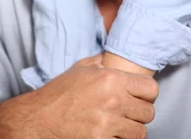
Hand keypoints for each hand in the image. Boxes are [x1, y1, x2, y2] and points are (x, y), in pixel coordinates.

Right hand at [0, 54, 157, 137]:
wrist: (38, 119)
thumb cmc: (60, 92)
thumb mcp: (83, 68)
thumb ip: (104, 62)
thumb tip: (117, 59)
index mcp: (111, 79)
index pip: (151, 89)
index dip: (148, 93)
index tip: (141, 96)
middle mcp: (112, 101)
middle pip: (148, 112)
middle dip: (141, 113)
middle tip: (130, 112)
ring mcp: (106, 124)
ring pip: (140, 132)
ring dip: (133, 129)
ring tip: (122, 125)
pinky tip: (111, 134)